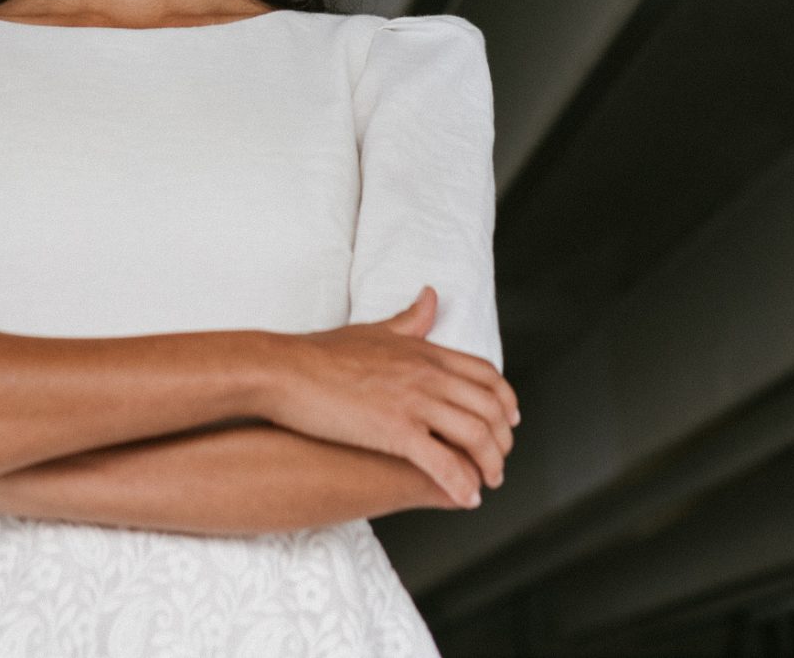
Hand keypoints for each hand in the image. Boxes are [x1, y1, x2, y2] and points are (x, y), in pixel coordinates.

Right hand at [261, 287, 519, 508]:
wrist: (284, 371)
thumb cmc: (320, 353)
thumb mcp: (374, 330)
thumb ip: (409, 320)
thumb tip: (432, 296)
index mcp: (424, 352)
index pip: (486, 375)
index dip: (505, 400)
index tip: (509, 420)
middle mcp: (427, 374)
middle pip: (489, 408)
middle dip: (502, 439)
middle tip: (499, 461)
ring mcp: (414, 402)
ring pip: (476, 436)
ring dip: (490, 465)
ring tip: (487, 483)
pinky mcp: (395, 430)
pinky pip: (443, 463)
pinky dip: (461, 483)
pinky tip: (466, 498)